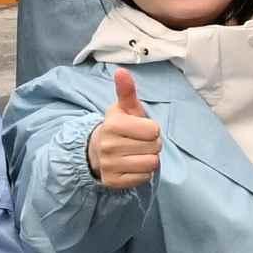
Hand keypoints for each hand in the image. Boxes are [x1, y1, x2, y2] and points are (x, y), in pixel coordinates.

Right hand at [86, 66, 162, 187]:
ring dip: (149, 159)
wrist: (97, 151)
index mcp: (113, 125)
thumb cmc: (120, 127)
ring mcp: (109, 165)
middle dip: (152, 145)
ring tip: (137, 153)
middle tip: (139, 142)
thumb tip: (121, 71)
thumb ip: (127, 91)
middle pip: (154, 147)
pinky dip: (143, 173)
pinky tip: (132, 165)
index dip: (152, 130)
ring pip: (151, 164)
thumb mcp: (124, 108)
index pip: (153, 130)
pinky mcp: (113, 181)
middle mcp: (108, 145)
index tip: (141, 129)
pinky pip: (143, 178)